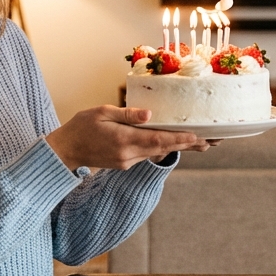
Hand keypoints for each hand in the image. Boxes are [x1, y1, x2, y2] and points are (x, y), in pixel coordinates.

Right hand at [46, 106, 211, 170]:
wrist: (64, 151)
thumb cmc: (80, 126)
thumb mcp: (101, 112)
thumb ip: (126, 114)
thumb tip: (149, 114)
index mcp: (123, 140)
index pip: (157, 140)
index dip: (179, 139)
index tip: (197, 137)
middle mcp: (128, 155)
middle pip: (163, 148)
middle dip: (187, 144)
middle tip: (211, 141)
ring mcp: (126, 162)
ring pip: (157, 152)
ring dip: (178, 146)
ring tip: (201, 142)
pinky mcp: (124, 163)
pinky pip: (147, 153)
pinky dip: (162, 147)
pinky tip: (174, 141)